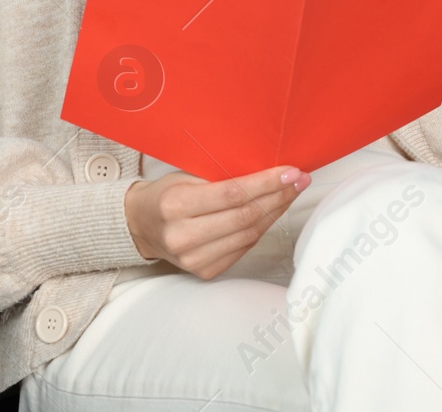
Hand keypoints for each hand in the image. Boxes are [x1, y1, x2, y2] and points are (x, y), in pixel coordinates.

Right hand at [123, 165, 310, 279]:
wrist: (141, 225)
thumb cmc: (167, 194)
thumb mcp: (185, 176)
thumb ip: (220, 177)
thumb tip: (269, 170)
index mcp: (175, 205)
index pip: (232, 194)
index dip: (266, 183)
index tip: (290, 171)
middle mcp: (182, 236)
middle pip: (244, 216)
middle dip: (278, 196)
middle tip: (300, 180)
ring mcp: (194, 259)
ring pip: (249, 234)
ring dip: (275, 212)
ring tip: (291, 193)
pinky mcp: (205, 272)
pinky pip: (243, 248)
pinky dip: (261, 229)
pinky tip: (272, 212)